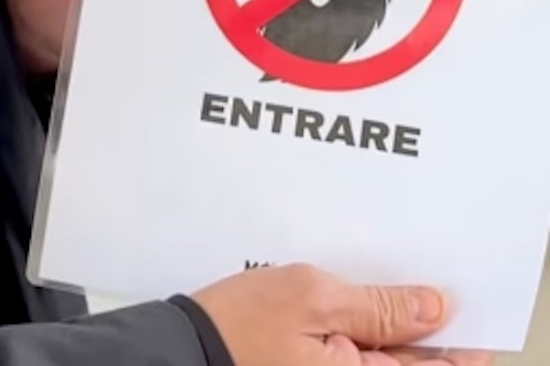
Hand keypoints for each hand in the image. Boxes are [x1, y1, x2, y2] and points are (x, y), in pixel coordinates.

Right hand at [191, 263, 493, 365]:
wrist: (180, 351)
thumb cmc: (236, 328)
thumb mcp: (311, 296)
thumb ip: (378, 306)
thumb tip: (433, 308)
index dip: (459, 334)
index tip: (463, 302)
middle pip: (411, 361)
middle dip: (420, 323)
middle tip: (413, 284)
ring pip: (381, 356)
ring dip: (386, 324)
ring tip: (368, 288)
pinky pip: (351, 355)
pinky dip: (357, 330)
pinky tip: (342, 305)